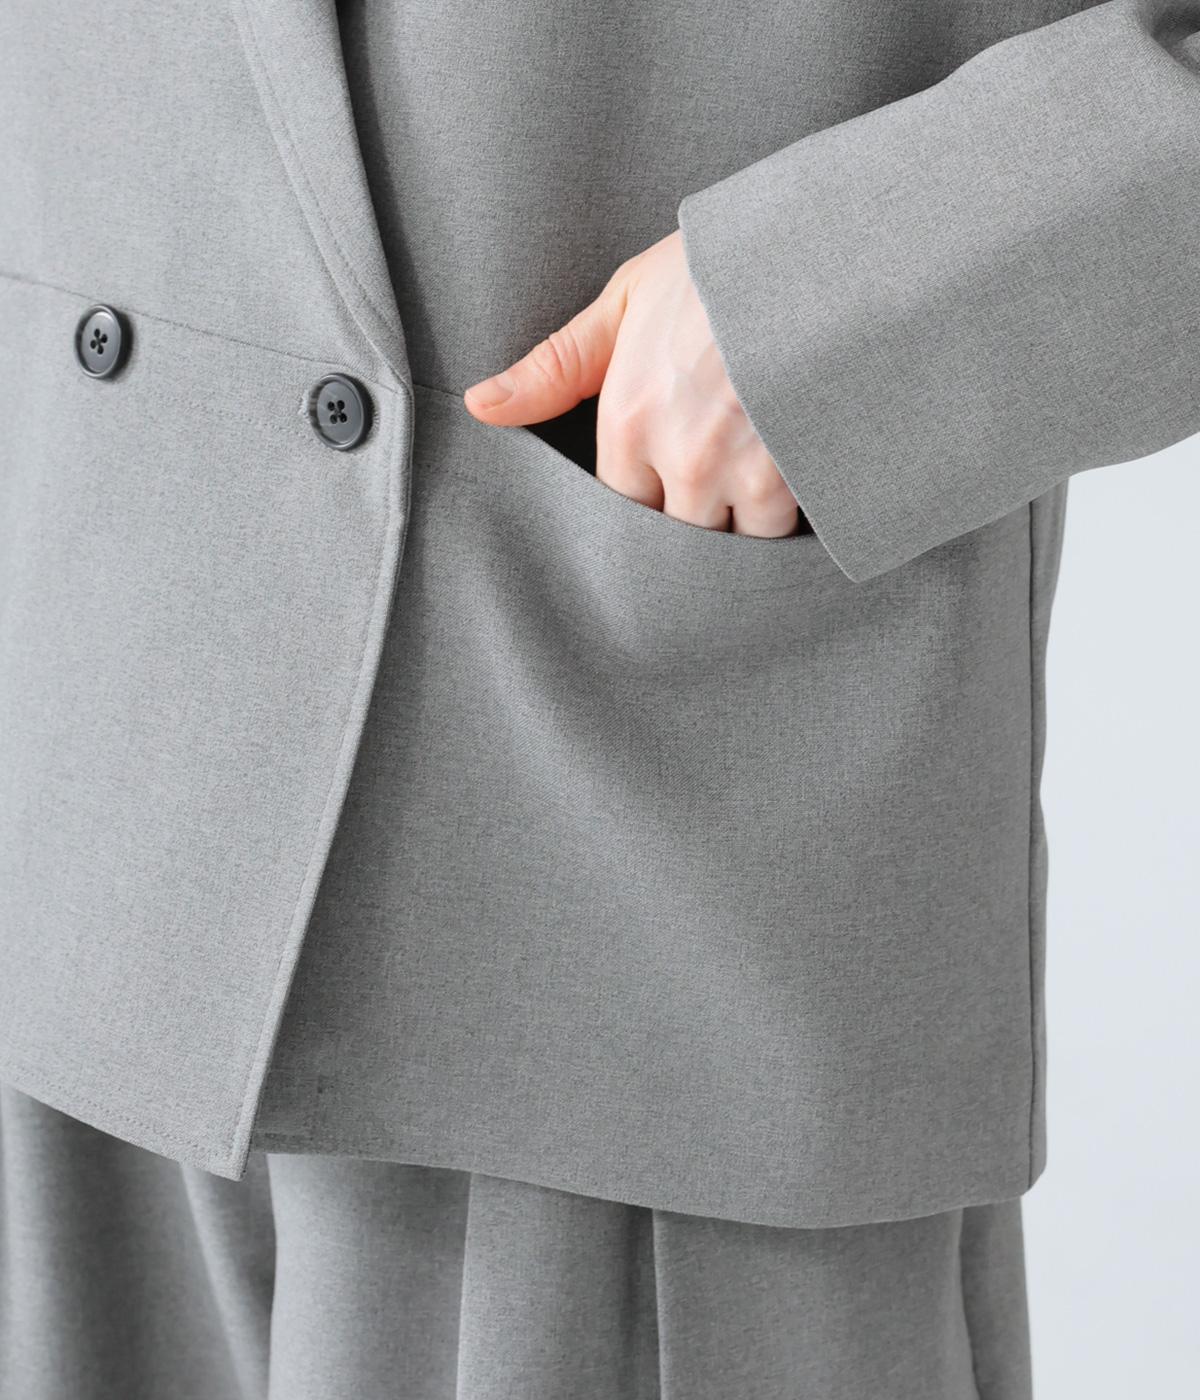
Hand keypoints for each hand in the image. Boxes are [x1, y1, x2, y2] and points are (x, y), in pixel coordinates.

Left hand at [463, 231, 802, 537]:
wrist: (818, 244)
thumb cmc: (719, 268)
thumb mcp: (627, 302)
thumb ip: (556, 367)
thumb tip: (480, 404)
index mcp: (630, 423)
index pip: (620, 507)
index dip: (646, 496)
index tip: (667, 476)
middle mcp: (681, 460)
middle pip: (675, 534)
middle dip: (691, 513)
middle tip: (716, 475)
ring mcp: (743, 473)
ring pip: (732, 542)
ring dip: (740, 521)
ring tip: (756, 476)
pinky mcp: (800, 477)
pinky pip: (784, 533)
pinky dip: (788, 516)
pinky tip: (793, 476)